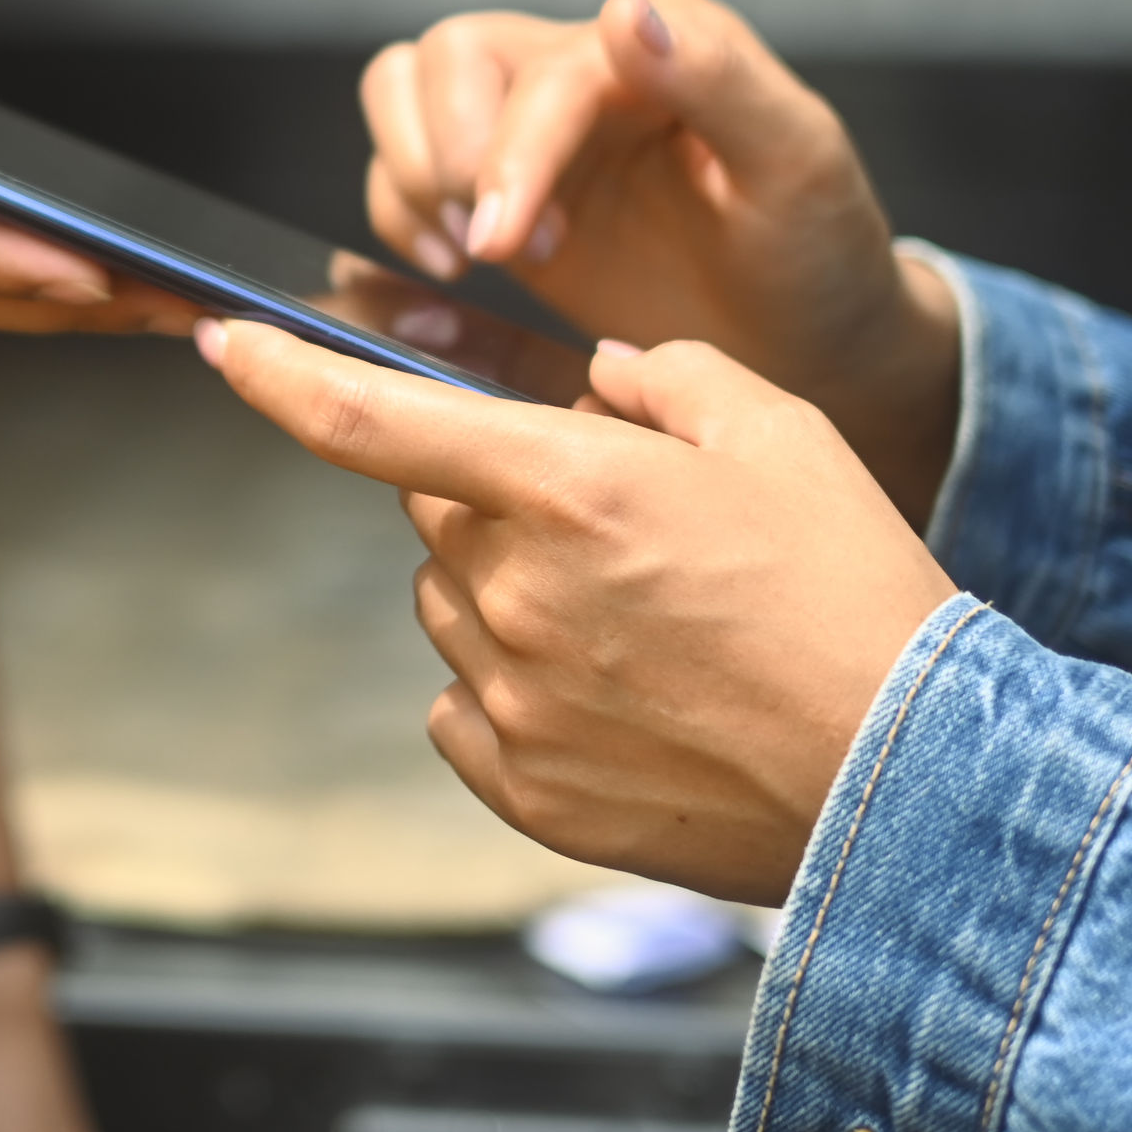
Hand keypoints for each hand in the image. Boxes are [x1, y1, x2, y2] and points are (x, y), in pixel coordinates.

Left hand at [197, 319, 957, 904]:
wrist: (909, 781)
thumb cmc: (856, 594)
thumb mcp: (782, 432)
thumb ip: (665, 377)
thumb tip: (599, 378)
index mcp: (570, 489)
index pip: (372, 422)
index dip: (281, 375)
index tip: (222, 342)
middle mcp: (519, 594)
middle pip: (436, 512)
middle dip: (501, 497)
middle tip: (620, 527)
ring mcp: (514, 700)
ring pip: (453, 607)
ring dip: (511, 592)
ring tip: (643, 623)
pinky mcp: (524, 789)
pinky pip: (464, 708)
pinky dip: (514, 686)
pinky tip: (615, 692)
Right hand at [359, 0, 959, 520]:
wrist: (808, 343)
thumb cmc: (816, 254)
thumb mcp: (798, 164)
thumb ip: (720, 77)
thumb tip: (626, 8)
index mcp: (661, 44)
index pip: (543, 73)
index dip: (512, 155)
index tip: (506, 249)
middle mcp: (584, 68)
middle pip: (449, 56)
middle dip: (448, 156)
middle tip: (502, 250)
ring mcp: (534, 129)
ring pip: (402, 89)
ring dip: (410, 174)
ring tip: (474, 256)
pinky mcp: (502, 190)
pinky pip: (401, 169)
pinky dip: (400, 213)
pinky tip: (460, 271)